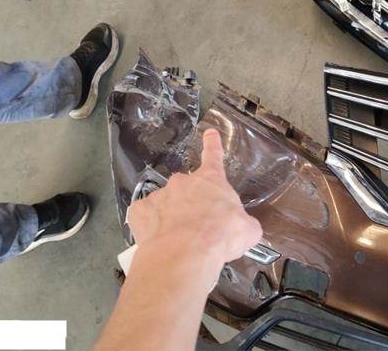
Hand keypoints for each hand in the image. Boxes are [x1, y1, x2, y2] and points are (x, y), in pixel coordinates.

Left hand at [126, 128, 262, 266]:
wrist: (185, 254)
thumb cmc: (220, 237)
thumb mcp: (247, 230)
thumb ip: (243, 222)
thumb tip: (243, 227)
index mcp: (211, 181)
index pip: (214, 156)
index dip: (213, 145)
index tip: (210, 133)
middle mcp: (183, 182)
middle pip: (188, 189)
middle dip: (192, 204)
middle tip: (199, 228)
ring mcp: (160, 195)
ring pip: (166, 204)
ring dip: (172, 218)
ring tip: (180, 241)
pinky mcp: (140, 211)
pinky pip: (146, 217)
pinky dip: (152, 227)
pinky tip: (160, 241)